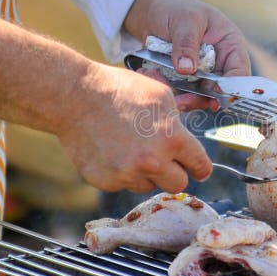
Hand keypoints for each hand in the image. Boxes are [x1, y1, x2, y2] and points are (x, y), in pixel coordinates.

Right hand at [59, 62, 211, 192]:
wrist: (75, 97)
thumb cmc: (119, 90)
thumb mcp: (161, 96)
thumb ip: (178, 123)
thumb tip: (186, 142)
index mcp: (172, 139)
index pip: (199, 165)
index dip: (201, 168)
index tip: (199, 170)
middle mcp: (152, 162)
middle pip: (178, 184)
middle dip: (174, 172)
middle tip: (163, 159)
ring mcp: (128, 174)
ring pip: (149, 185)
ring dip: (146, 173)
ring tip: (130, 147)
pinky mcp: (106, 181)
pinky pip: (124, 184)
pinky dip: (122, 173)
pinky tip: (112, 151)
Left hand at [123, 0, 250, 110]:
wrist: (153, 11)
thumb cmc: (176, 8)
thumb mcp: (184, 20)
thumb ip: (187, 44)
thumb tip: (187, 70)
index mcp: (230, 45)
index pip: (239, 71)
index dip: (231, 87)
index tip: (215, 95)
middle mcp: (220, 62)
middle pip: (221, 89)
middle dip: (203, 97)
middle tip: (183, 101)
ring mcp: (203, 73)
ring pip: (201, 95)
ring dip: (186, 98)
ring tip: (168, 93)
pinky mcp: (186, 79)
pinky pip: (183, 92)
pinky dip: (172, 92)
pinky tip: (157, 83)